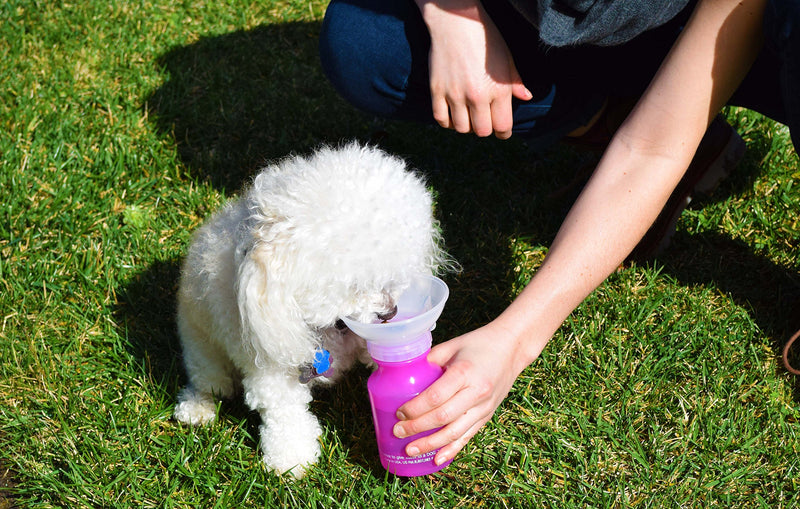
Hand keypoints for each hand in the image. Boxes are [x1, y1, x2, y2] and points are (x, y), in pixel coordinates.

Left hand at [392, 320, 539, 465]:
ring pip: (454, 432)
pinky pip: (468, 436)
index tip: (399, 412)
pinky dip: (452, 450)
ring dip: (430, 444)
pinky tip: (436, 459)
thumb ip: (430, 359)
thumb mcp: (452, 345)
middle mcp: (476, 392)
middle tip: (398, 431)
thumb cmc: (479, 343)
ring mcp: (484, 406)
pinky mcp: (488, 415)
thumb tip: (406, 373)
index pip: (435, 396)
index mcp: (464, 372)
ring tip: (410, 449)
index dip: (415, 408)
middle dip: (417, 428)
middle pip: (442, 417)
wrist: (512, 348)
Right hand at [417, 0, 531, 138]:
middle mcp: (477, 96)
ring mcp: (455, 94)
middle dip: (486, 129)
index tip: (502, 131)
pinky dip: (447, 122)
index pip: (502, 126)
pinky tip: (453, 115)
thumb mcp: (506, 57)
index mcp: (498, 89)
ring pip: (461, 128)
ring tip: (469, 117)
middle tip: (485, 122)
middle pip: (482, 131)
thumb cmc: (484, 37)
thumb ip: (515, 81)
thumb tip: (526, 97)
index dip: (504, 132)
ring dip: (466, 126)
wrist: (455, 20)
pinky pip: (441, 119)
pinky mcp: (437, 91)